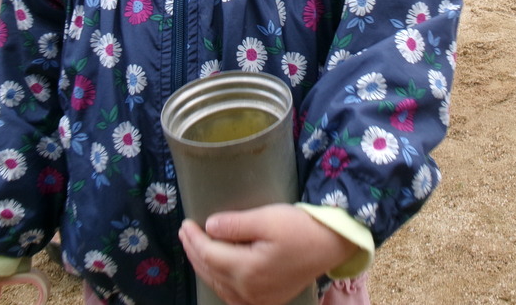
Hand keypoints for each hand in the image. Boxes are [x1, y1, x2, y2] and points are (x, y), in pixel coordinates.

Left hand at [179, 204, 357, 304]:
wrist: (331, 245)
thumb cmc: (300, 228)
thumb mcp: (267, 218)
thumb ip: (235, 224)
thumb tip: (209, 227)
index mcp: (247, 270)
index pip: (209, 254)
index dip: (194, 239)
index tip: (185, 223)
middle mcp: (249, 291)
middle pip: (211, 271)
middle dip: (194, 251)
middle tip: (184, 233)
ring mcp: (258, 299)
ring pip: (219, 285)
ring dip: (204, 266)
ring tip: (194, 248)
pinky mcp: (268, 299)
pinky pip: (233, 295)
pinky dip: (219, 281)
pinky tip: (216, 271)